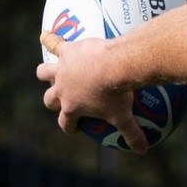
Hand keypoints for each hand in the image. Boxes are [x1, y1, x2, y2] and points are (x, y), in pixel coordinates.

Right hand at [36, 32, 147, 154]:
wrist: (114, 66)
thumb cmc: (118, 95)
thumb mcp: (125, 117)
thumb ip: (132, 134)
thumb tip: (142, 151)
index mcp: (72, 107)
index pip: (66, 122)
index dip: (69, 126)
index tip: (74, 127)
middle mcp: (61, 89)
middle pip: (49, 99)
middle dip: (52, 101)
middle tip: (61, 100)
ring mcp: (62, 69)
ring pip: (44, 72)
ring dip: (45, 73)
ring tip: (49, 72)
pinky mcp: (67, 51)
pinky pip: (54, 43)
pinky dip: (49, 40)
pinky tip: (46, 36)